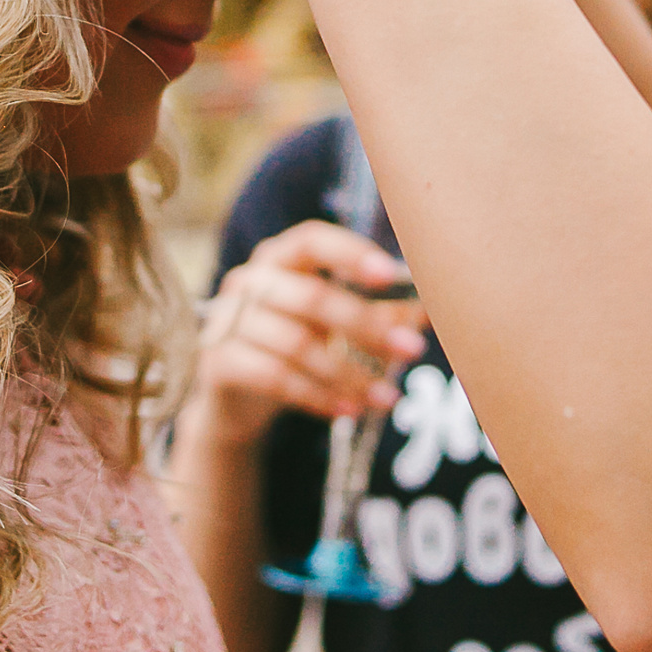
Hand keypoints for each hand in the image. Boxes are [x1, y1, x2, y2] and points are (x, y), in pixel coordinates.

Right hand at [188, 221, 427, 444]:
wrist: (233, 401)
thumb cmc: (293, 347)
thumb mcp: (334, 328)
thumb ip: (378, 316)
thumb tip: (432, 311)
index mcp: (278, 258)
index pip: (311, 240)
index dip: (350, 253)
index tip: (390, 274)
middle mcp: (249, 281)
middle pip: (312, 298)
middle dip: (368, 326)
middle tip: (412, 351)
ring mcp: (227, 321)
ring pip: (298, 345)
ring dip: (349, 374)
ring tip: (387, 397)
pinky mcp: (219, 362)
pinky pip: (276, 378)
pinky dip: (318, 396)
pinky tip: (349, 411)